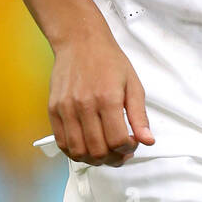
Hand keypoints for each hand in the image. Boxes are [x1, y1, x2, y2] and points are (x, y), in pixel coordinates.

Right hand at [48, 25, 154, 165]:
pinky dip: (75, 152)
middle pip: (98, 151)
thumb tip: (147, 140)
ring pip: (79, 152)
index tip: (132, 144)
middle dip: (113, 158)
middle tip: (120, 152)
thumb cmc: (108, 61)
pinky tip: (87, 146)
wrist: (80, 42)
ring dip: (94, 159)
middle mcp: (84, 105)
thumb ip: (140, 116)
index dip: (129, 149)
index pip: (118, 140)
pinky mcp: (53, 110)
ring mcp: (66, 109)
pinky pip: (62, 143)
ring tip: (104, 152)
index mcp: (108, 98)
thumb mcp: (133, 84)